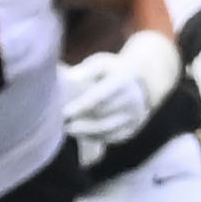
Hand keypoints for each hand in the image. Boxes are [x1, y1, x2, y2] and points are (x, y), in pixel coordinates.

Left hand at [64, 29, 179, 158]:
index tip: (64, 112)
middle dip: (81, 119)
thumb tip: (67, 81)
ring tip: (68, 129)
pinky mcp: (132, 129)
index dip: (81, 105)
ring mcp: (134, 116)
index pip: (100, 96)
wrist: (140, 83)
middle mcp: (132, 100)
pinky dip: (95, 137)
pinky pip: (113, 137)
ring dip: (86, 131)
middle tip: (60, 122)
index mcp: (123, 81)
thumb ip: (85, 71)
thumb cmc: (111, 72)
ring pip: (108, 128)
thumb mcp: (101, 64)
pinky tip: (80, 134)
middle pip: (103, 114)